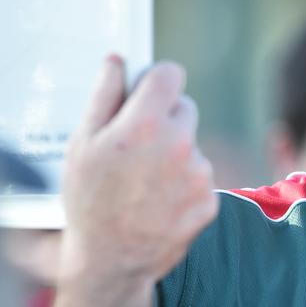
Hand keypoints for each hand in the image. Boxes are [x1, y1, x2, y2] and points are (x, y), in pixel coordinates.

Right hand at [55, 56, 217, 306]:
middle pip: (185, 108)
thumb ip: (104, 95)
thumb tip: (117, 60)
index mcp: (146, 125)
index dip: (157, 80)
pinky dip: (185, 182)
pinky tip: (161, 198)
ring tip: (146, 180)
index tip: (148, 91)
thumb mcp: (83, 144)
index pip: (172, 74)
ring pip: (192, 144)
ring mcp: (198, 175)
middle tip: (138, 145)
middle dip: (165, 118)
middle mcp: (179, 146)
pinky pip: (200, 174)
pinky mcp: (210, 199)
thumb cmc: (90, 199)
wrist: (111, 259)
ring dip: (175, 153)